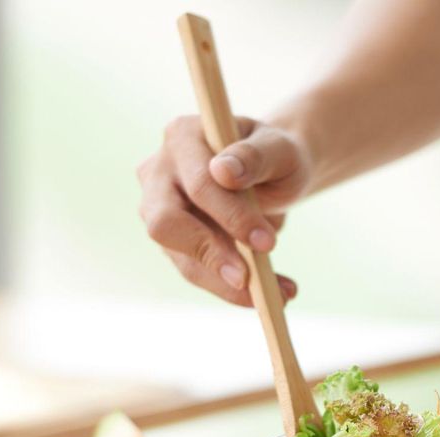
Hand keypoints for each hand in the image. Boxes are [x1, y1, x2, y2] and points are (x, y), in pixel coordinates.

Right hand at [137, 116, 310, 305]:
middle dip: (212, 256)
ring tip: (279, 295)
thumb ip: (256, 156)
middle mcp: (160, 172)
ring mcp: (160, 209)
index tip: (268, 243)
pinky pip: (198, 272)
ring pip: (181, 258)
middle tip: (251, 281)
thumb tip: (224, 172)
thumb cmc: (276, 156)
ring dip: (228, 285)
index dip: (231, 216)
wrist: (275, 173)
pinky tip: (272, 293)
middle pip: (166, 223)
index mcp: (182, 137)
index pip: (198, 184)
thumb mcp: (279, 149)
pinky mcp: (175, 242)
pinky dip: (234, 289)